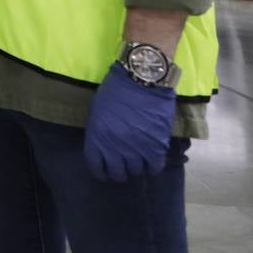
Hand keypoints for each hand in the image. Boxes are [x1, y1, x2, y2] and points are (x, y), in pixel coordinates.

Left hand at [83, 63, 175, 181]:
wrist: (142, 79)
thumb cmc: (116, 90)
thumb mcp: (97, 110)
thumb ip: (99, 130)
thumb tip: (103, 145)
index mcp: (96, 138)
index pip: (96, 166)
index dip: (100, 172)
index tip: (104, 173)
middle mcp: (115, 148)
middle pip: (117, 172)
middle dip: (119, 173)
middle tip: (123, 169)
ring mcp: (136, 149)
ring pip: (136, 171)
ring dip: (136, 168)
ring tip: (138, 162)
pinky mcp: (156, 147)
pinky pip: (154, 167)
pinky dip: (153, 167)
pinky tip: (152, 161)